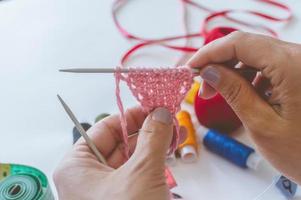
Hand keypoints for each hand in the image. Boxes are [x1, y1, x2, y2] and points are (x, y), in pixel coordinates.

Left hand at [53, 107, 173, 199]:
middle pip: (120, 142)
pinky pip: (138, 174)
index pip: (104, 128)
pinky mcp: (123, 199)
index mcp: (77, 166)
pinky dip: (154, 163)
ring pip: (132, 158)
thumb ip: (152, 137)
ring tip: (174, 135)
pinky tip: (169, 155)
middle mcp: (88, 177)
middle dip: (147, 130)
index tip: (153, 108)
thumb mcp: (142, 172)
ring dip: (154, 146)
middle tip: (169, 120)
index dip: (130, 115)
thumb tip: (160, 113)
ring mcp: (106, 190)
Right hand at [187, 31, 300, 183]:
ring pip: (256, 53)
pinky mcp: (300, 70)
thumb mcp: (261, 124)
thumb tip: (208, 71)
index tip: (191, 68)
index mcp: (292, 65)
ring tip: (219, 91)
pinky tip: (243, 92)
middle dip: (219, 62)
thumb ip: (233, 92)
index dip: (210, 52)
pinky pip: (268, 63)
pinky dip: (249, 74)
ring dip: (233, 69)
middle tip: (203, 86)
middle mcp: (299, 56)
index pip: (240, 43)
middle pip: (247, 45)